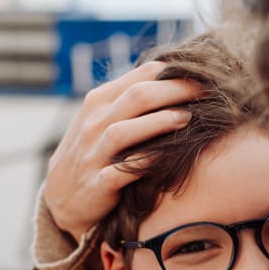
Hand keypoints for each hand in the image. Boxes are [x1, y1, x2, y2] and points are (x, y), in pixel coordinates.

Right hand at [45, 61, 200, 239]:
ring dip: (158, 123)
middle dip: (174, 90)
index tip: (205, 74)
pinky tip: (166, 158)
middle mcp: (94, 124)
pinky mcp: (97, 184)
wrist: (62, 197)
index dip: (174, 72)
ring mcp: (93, 154)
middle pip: (136, 97)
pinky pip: (120, 172)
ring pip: (124, 131)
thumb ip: (131, 99)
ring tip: (188, 118)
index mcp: (99, 101)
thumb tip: (175, 78)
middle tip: (206, 90)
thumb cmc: (94, 152)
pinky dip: (142, 164)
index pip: (140, 76)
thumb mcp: (104, 118)